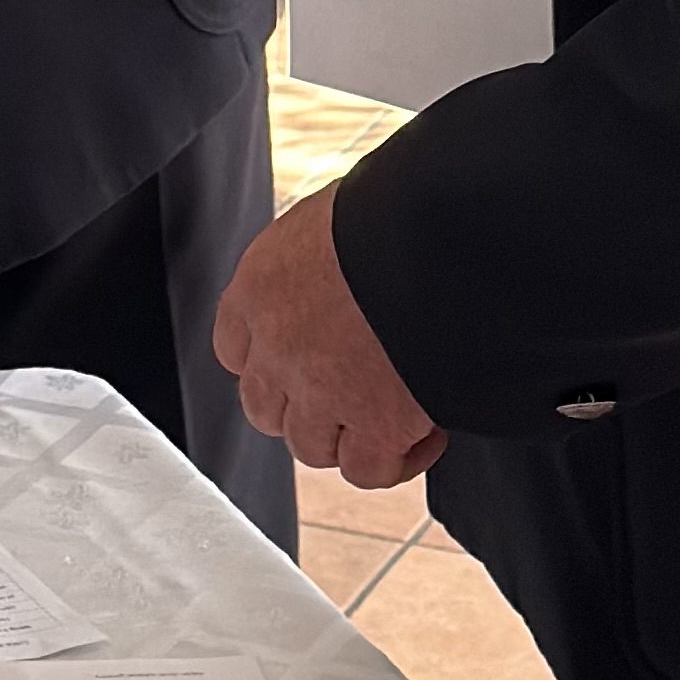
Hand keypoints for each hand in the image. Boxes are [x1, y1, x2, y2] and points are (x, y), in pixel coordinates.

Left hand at [213, 194, 449, 487]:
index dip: (272, 361)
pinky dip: (396, 460)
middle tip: (353, 389)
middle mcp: (276, 344)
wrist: (444, 236)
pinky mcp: (375, 425)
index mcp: (260, 285)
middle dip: (305, 406)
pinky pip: (367, 471)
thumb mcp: (338, 216)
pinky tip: (426, 433)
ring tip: (393, 412)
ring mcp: (320, 390)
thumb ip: (323, 257)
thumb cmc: (401, 209)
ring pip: (310, 446)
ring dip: (348, 436)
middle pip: (265, 408)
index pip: (235, 348)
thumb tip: (345, 268)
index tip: (307, 357)